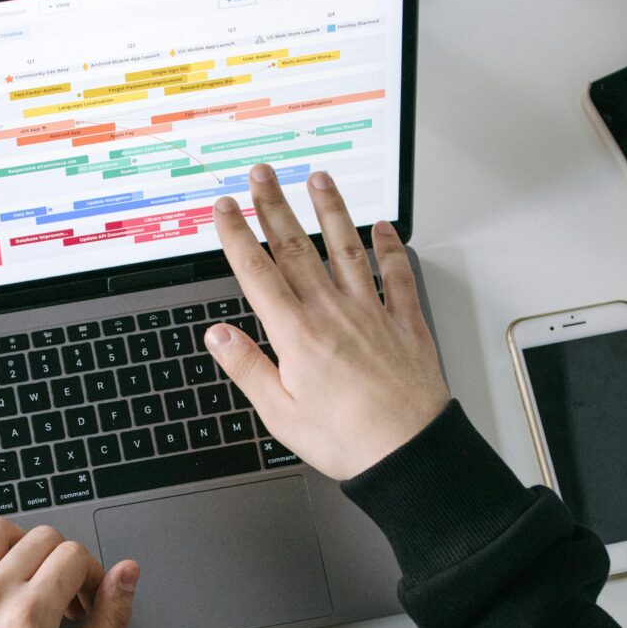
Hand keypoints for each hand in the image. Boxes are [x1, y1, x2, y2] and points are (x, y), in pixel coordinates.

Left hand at [0, 519, 137, 627]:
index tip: (87, 604)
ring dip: (21, 547)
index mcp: (29, 615)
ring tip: (29, 581)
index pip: (74, 555)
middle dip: (63, 563)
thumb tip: (126, 573)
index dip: (92, 576)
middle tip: (63, 602)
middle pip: (41, 537)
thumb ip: (113, 621)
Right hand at [206, 166, 449, 479]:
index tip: (224, 209)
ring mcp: (371, 313)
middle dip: (275, 207)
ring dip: (330, 210)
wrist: (409, 453)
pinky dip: (391, 247)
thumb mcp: (280, 413)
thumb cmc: (346, 440)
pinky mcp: (404, 323)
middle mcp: (333, 313)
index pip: (258, 273)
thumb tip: (217, 334)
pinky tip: (383, 227)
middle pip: (297, 248)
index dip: (237, 236)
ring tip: (319, 179)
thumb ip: (247, 367)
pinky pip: (398, 275)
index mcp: (297, 335)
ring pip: (346, 249)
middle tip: (261, 174)